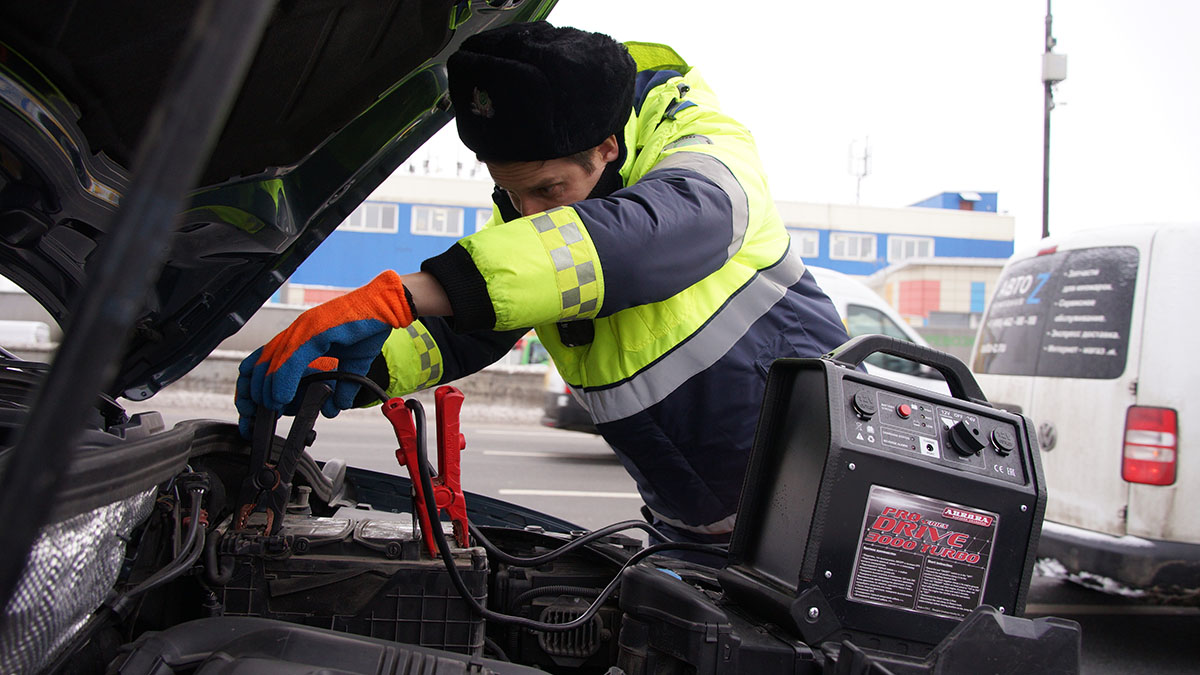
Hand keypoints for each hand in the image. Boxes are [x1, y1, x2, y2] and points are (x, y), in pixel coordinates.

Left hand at [235, 270, 413, 436]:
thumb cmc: (369, 326)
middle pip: (262, 363)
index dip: (260, 384)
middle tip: (262, 412)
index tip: (261, 405)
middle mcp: (298, 331)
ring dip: (269, 389)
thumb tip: (336, 407)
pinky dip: (284, 380)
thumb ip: (344, 385)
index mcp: (303, 337)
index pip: (268, 361)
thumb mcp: (354, 363)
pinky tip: (283, 397)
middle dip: (257, 391)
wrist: (387, 305)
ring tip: (271, 408)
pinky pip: (291, 358)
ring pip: (272, 362)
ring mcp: (303, 329)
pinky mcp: (313, 330)